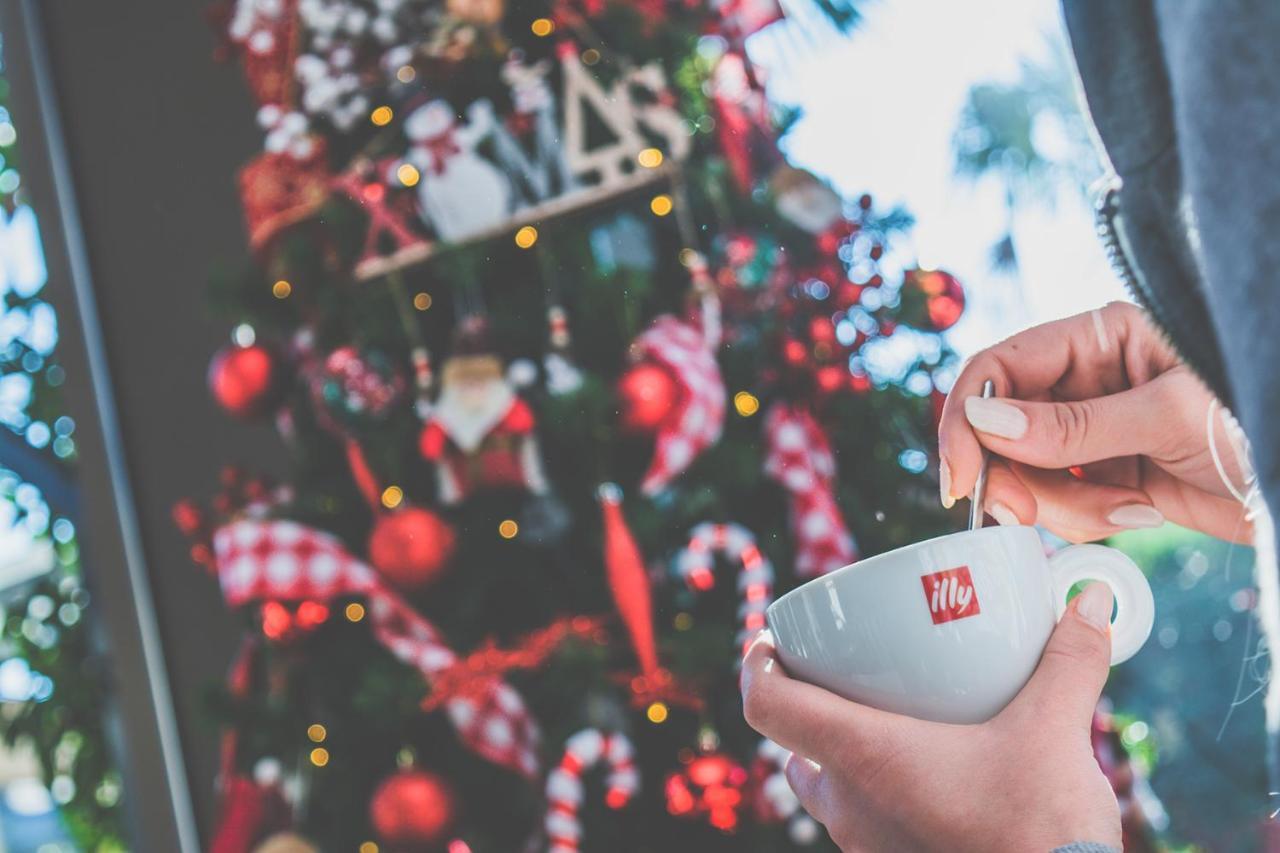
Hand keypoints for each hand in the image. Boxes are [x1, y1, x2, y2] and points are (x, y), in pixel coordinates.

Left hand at [742, 583, 1122, 851]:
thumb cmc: (1040, 830)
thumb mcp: (1056, 730)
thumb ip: (1070, 659)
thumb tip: (1089, 599)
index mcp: (861, 756)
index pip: (767, 705)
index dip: (757, 666)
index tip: (770, 642)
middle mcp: (849, 806)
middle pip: (796, 749)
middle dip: (811, 712)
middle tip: (846, 679)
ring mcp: (870, 848)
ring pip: (830, 794)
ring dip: (844, 757)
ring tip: (890, 723)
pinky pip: (868, 825)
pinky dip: (878, 795)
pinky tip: (928, 779)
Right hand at [938, 302, 1251, 542]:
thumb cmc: (1260, 422)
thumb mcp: (1167, 418)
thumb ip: (1071, 425)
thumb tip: (986, 423)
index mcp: (1100, 338)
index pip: (1001, 367)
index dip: (968, 418)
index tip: (959, 476)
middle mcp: (1089, 379)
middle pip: (1003, 427)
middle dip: (1012, 475)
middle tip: (1022, 514)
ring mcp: (1097, 430)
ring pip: (1029, 472)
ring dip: (1063, 504)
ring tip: (1126, 508)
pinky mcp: (1110, 475)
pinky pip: (1063, 503)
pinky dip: (1088, 518)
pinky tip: (1140, 511)